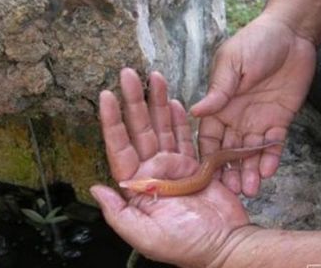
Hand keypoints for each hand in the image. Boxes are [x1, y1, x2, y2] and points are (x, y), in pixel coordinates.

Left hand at [91, 68, 253, 266]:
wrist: (224, 244)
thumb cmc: (186, 244)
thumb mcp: (145, 235)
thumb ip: (118, 213)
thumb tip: (96, 188)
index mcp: (138, 186)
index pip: (119, 147)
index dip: (112, 121)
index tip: (106, 96)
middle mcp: (154, 171)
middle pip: (140, 130)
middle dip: (134, 101)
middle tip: (128, 74)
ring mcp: (175, 166)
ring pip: (163, 127)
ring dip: (157, 102)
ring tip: (153, 77)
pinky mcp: (195, 164)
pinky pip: (185, 137)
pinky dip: (180, 119)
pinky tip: (173, 102)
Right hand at [191, 14, 316, 196]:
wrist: (292, 36)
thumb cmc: (255, 44)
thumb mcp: (232, 64)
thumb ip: (218, 91)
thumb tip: (193, 111)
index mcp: (220, 106)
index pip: (208, 137)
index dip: (207, 156)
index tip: (206, 175)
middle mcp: (236, 119)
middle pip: (229, 151)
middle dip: (229, 171)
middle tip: (231, 191)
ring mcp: (258, 122)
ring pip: (250, 153)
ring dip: (249, 171)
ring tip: (249, 190)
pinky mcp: (279, 122)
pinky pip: (273, 145)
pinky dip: (270, 158)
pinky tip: (266, 172)